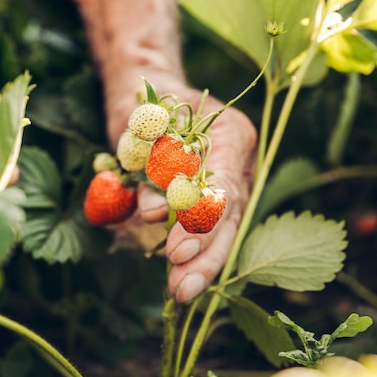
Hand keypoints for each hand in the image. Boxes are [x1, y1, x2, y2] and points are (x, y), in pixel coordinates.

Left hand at [106, 79, 256, 302]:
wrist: (143, 86)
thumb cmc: (141, 100)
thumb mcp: (139, 126)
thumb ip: (150, 165)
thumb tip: (155, 213)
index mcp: (230, 135)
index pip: (221, 188)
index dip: (201, 224)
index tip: (176, 251)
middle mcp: (237, 160)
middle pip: (229, 216)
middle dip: (206, 256)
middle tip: (183, 289)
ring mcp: (228, 178)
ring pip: (221, 227)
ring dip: (201, 261)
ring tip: (180, 291)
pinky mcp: (210, 193)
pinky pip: (207, 226)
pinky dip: (194, 251)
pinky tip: (181, 274)